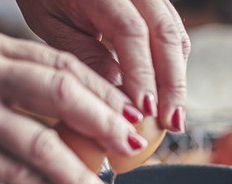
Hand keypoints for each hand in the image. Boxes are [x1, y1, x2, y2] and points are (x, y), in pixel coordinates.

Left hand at [15, 0, 190, 131]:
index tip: (144, 111)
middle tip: (171, 124)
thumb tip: (120, 97)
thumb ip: (86, 56)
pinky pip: (173, 34)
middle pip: (166, 34)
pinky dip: (172, 68)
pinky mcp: (158, 3)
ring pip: (176, 36)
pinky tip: (166, 97)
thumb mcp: (54, 25)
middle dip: (172, 84)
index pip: (132, 32)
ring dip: (177, 79)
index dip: (142, 74)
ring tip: (172, 117)